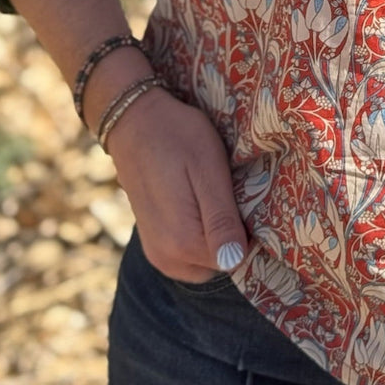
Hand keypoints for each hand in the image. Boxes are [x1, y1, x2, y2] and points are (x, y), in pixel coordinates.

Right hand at [106, 87, 247, 281]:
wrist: (134, 122)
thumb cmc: (178, 138)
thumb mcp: (207, 170)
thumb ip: (221, 220)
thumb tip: (235, 262)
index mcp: (183, 243)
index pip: (237, 259)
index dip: (249, 232)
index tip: (249, 200)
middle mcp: (167, 258)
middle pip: (221, 262)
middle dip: (233, 236)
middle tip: (231, 193)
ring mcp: (156, 252)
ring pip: (205, 260)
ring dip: (216, 236)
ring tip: (215, 195)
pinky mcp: (152, 242)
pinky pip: (187, 253)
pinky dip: (199, 235)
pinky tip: (200, 202)